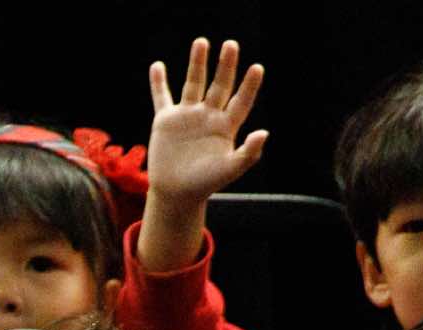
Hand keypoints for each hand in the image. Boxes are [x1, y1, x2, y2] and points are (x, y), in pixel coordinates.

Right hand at [138, 37, 267, 272]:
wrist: (176, 193)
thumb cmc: (205, 184)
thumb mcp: (230, 170)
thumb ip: (248, 153)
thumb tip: (264, 133)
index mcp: (226, 126)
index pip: (241, 101)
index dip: (249, 86)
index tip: (257, 68)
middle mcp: (208, 116)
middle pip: (220, 85)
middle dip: (225, 66)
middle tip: (231, 45)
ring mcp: (187, 116)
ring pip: (193, 84)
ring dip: (197, 64)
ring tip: (201, 43)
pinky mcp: (166, 121)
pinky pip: (162, 97)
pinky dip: (158, 83)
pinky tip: (157, 66)